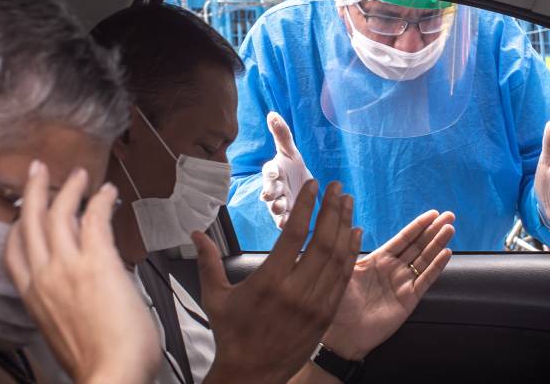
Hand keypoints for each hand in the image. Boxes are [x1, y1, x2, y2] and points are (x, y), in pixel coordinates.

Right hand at [5, 161, 159, 383]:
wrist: (111, 373)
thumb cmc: (96, 361)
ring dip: (70, 188)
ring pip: (59, 213)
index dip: (18, 226)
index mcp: (32, 297)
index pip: (14, 252)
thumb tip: (78, 286)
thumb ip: (64, 303)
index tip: (23, 211)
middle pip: (30, 222)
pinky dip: (100, 200)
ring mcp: (68, 267)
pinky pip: (95, 219)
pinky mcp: (98, 261)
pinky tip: (108, 192)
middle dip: (34, 191)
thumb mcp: (65, 329)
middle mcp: (44, 277)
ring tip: (79, 174)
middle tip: (39, 170)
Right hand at [193, 180, 360, 383]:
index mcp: (269, 282)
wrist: (252, 374)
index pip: (295, 234)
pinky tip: (355, 234)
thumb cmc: (231, 334)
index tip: (313, 186)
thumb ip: (207, 261)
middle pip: (322, 242)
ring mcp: (315, 305)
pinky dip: (351, 253)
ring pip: (338, 258)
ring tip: (348, 203)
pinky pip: (343, 278)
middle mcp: (296, 291)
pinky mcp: (326, 315)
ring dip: (345, 227)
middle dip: (332, 210)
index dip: (306, 206)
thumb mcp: (215, 297)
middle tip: (337, 188)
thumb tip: (194, 233)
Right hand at [260, 111, 312, 228]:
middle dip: (269, 193)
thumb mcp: (290, 152)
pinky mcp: (286, 217)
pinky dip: (284, 223)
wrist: (302, 189)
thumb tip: (273, 114)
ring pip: (275, 208)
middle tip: (270, 195)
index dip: (270, 172)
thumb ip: (282, 134)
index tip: (274, 171)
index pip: (269, 171)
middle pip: (269, 191)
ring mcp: (279, 204)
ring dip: (277, 209)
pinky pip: (282, 221)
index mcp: (274, 172)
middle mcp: (273, 189)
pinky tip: (288, 223)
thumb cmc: (292, 169)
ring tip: (280, 209)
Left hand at [321, 210, 454, 359]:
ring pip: (424, 260)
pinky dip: (436, 267)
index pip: (403, 238)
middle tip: (449, 217)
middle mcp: (393, 269)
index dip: (418, 226)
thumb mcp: (343, 270)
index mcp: (378, 260)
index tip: (433, 214)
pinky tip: (446, 253)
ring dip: (438, 245)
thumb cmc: (338, 303)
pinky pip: (425, 280)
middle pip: (418, 246)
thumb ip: (351, 249)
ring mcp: (402, 283)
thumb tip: (355, 226)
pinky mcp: (409, 299)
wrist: (342, 333)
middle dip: (433, 231)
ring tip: (450, 229)